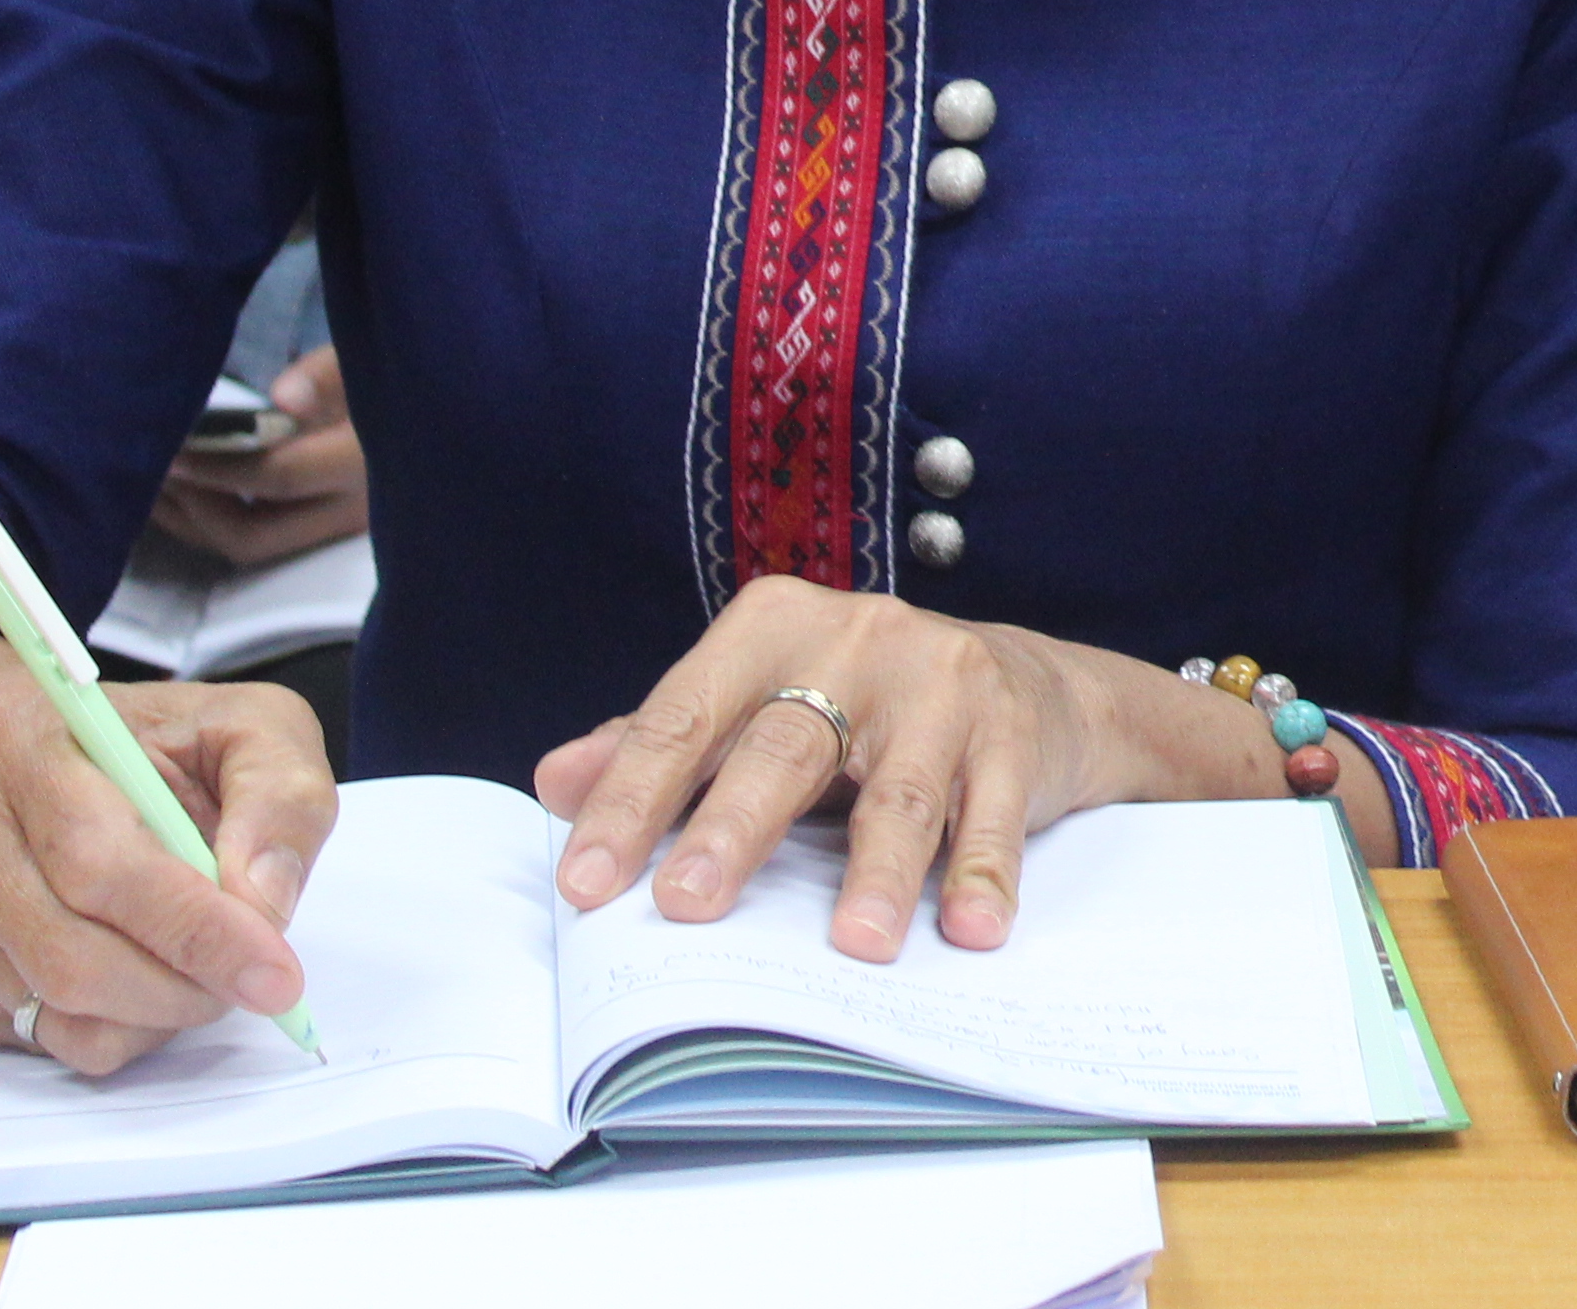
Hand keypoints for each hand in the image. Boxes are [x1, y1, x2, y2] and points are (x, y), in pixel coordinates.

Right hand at [0, 624, 334, 1077]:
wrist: (28, 761)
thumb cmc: (148, 745)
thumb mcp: (247, 727)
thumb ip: (279, 797)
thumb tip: (263, 902)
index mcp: (22, 736)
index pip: (104, 866)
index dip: (196, 931)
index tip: (274, 974)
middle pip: (69, 957)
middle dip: (180, 989)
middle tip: (248, 981)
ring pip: (52, 1010)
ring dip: (150, 1014)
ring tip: (193, 962)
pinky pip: (28, 1036)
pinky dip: (105, 1027)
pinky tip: (132, 969)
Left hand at [150, 347, 368, 565]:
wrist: (415, 408)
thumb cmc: (385, 373)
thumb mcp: (362, 360)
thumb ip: (325, 375)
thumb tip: (282, 398)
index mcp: (363, 462)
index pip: (279, 477)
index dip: (219, 467)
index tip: (173, 447)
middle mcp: (350, 511)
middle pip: (254, 534)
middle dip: (194, 507)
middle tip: (157, 468)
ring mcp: (333, 529)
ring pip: (248, 546)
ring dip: (193, 520)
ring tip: (155, 480)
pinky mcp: (317, 532)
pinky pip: (256, 540)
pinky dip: (210, 521)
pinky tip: (182, 493)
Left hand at [534, 577, 1269, 960]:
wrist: (1022, 683)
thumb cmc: (861, 704)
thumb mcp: (758, 701)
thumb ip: (664, 742)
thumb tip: (554, 783)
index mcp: (772, 628)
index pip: (685, 716)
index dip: (630, 800)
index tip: (585, 881)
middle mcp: (856, 640)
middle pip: (783, 745)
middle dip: (732, 830)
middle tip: (686, 904)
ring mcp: (942, 683)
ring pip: (897, 791)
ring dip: (875, 875)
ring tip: (851, 947)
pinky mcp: (1012, 732)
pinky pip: (991, 813)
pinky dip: (982, 876)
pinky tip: (970, 930)